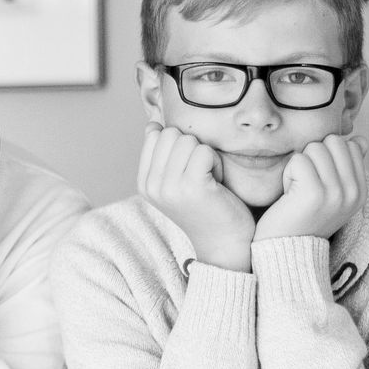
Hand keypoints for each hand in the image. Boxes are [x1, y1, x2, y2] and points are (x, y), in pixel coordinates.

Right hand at [138, 122, 254, 271]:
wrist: (224, 242)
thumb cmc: (205, 207)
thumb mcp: (174, 181)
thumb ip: (162, 155)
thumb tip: (153, 125)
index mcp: (144, 183)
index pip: (155, 135)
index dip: (178, 145)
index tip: (186, 170)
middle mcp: (152, 186)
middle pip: (171, 134)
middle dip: (192, 148)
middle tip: (200, 174)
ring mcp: (170, 187)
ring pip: (188, 140)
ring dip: (205, 155)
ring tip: (208, 179)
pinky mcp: (192, 187)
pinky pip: (205, 151)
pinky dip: (215, 163)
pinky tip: (216, 183)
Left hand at [254, 134, 366, 240]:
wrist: (285, 251)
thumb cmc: (302, 218)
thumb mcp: (331, 194)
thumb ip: (346, 167)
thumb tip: (360, 140)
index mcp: (360, 191)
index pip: (350, 145)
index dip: (326, 156)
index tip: (318, 181)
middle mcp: (353, 192)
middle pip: (332, 142)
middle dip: (312, 156)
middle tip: (304, 183)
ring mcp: (336, 193)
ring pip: (315, 148)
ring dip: (298, 165)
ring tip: (297, 190)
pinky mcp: (314, 193)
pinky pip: (298, 160)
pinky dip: (288, 173)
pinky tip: (289, 194)